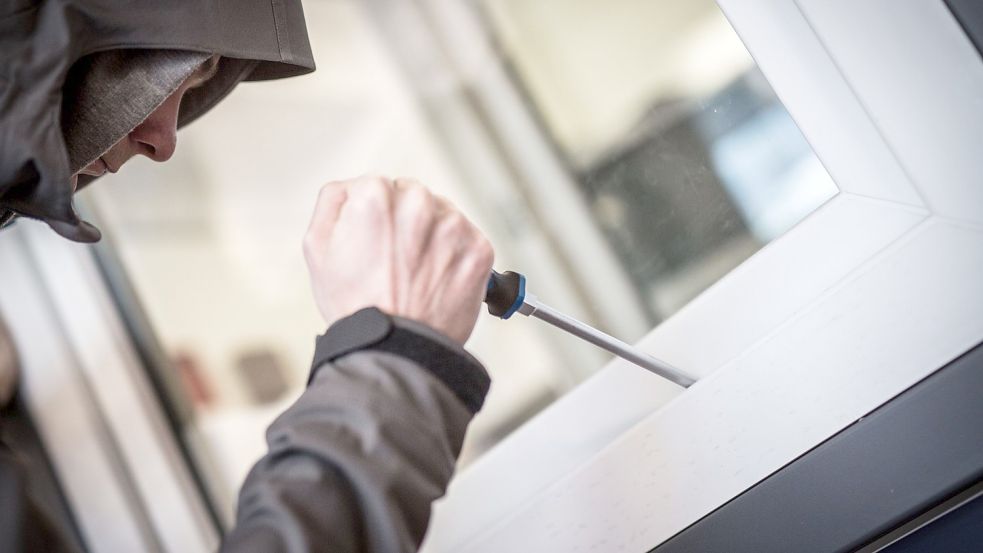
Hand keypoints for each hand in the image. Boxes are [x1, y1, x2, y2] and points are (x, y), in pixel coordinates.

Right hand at [303, 175, 494, 344]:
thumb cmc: (356, 305)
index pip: (380, 186)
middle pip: (413, 196)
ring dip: (432, 236)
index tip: (375, 242)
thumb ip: (332, 201)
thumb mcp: (317, 247)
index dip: (374, 216)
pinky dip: (456, 256)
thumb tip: (351, 186)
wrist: (395, 350)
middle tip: (395, 261)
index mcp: (376, 196)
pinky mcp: (479, 249)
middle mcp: (418, 203)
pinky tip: (436, 279)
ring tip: (416, 273)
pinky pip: (467, 240)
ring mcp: (453, 226)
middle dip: (405, 221)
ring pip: (442, 216)